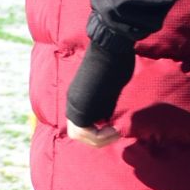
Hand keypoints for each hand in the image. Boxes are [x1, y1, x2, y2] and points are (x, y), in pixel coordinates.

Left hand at [64, 30, 134, 144]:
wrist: (110, 49)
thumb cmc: (115, 61)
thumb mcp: (110, 86)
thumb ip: (106, 100)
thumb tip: (110, 112)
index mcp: (79, 95)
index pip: (81, 123)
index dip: (96, 130)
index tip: (114, 126)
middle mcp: (74, 101)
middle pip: (76, 133)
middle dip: (96, 139)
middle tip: (114, 132)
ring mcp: (75, 104)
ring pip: (78, 135)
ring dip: (98, 140)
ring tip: (115, 132)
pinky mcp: (80, 107)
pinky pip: (85, 133)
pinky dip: (100, 137)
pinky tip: (114, 129)